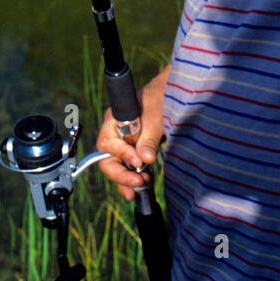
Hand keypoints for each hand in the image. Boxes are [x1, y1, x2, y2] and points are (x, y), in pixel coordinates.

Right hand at [95, 66, 167, 199]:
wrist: (172, 94)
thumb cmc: (159, 98)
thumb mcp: (155, 116)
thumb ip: (148, 138)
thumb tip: (145, 159)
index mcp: (113, 122)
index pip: (107, 145)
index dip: (120, 155)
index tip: (138, 162)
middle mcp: (116, 135)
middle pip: (108, 160)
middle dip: (121, 175)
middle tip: (139, 182)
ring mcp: (125, 144)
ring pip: (118, 167)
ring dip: (128, 180)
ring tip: (143, 185)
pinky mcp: (136, 151)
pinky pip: (129, 168)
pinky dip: (134, 179)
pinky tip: (141, 187)